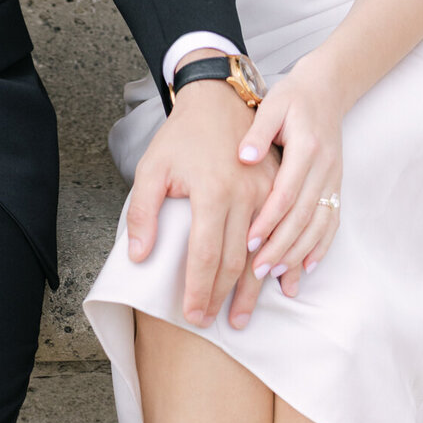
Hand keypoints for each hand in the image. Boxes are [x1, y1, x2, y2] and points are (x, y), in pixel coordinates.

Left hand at [127, 80, 280, 331]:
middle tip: (214, 323)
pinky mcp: (278, 188)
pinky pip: (283, 233)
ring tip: (242, 317)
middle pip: (237, 261)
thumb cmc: (182, 135)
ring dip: (253, 290)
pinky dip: (284, 263)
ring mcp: (267, 192)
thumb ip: (143, 213)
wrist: (217, 99)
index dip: (199, 290)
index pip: (205, 256)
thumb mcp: (151, 167)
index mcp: (213, 192)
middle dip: (224, 297)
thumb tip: (139, 256)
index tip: (192, 315)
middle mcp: (246, 195)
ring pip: (263, 252)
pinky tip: (282, 285)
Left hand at [239, 56, 342, 299]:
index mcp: (306, 148)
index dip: (270, 220)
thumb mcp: (272, 105)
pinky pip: (332, 221)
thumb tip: (244, 157)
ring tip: (276, 275)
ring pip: (319, 224)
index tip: (249, 242)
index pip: (287, 192)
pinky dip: (321, 246)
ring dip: (298, 252)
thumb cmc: (293, 97)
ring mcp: (334, 178)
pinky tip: (307, 267)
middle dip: (281, 246)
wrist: (327, 88)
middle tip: (257, 271)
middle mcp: (324, 167)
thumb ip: (258, 132)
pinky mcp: (336, 184)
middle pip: (303, 216)